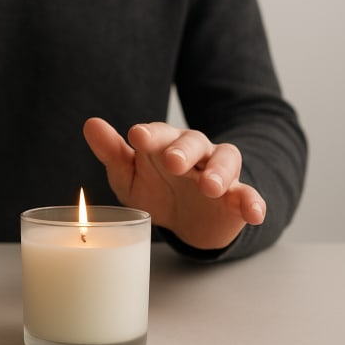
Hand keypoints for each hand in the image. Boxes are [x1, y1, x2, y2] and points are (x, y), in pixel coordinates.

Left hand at [82, 117, 264, 249]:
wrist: (187, 221)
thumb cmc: (155, 190)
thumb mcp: (129, 176)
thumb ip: (112, 152)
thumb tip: (90, 123)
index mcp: (166, 144)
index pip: (160, 133)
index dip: (151, 134)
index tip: (137, 137)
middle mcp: (196, 152)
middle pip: (195, 142)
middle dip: (184, 150)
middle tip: (172, 162)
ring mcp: (219, 173)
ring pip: (226, 161)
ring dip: (219, 172)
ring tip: (209, 186)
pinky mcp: (238, 198)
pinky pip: (249, 195)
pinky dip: (254, 202)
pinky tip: (252, 212)